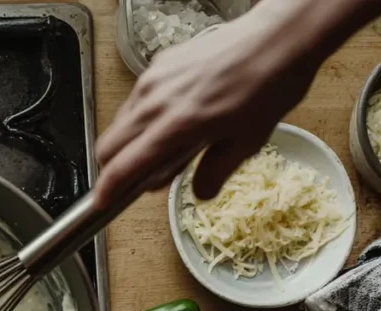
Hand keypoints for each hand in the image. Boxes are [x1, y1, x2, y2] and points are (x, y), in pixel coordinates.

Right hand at [95, 0, 327, 206]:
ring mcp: (153, 80)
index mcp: (177, 126)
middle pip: (108, 145)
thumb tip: (199, 193)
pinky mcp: (158, 65)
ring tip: (163, 148)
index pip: (124, 166)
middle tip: (136, 179)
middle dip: (112, 168)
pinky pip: (136, 100)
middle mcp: (156, 102)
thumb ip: (215, 172)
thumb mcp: (248, 141)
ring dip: (129, 143)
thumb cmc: (269, 85)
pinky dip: (142, 119)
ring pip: (119, 122)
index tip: (101, 203)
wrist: (279, 36)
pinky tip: (171, 120)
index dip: (107, 190)